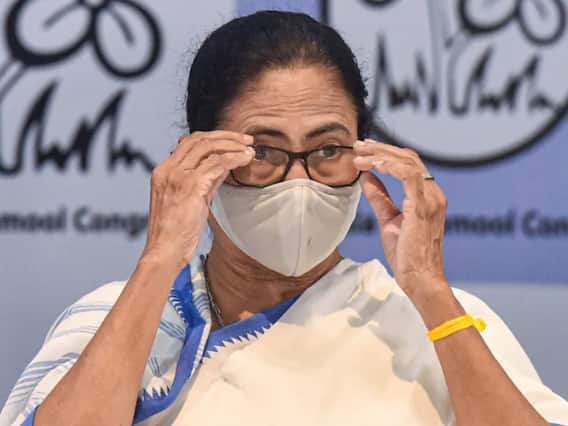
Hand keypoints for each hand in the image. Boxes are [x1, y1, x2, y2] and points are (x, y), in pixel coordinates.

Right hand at [142, 131, 254, 267]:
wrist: (164, 252)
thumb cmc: (176, 233)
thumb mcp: (190, 200)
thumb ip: (203, 182)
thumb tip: (224, 166)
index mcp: (163, 171)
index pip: (189, 142)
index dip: (213, 138)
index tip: (233, 140)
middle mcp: (168, 170)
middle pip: (199, 139)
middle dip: (226, 136)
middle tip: (246, 140)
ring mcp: (178, 176)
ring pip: (209, 147)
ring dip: (233, 146)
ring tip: (249, 150)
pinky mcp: (191, 186)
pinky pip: (217, 163)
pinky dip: (234, 158)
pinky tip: (245, 159)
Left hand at [353, 139, 448, 300]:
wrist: (419, 279)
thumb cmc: (407, 255)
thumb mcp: (389, 219)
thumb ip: (380, 197)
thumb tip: (366, 177)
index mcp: (428, 196)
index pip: (409, 164)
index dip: (387, 153)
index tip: (365, 150)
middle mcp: (434, 194)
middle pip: (409, 158)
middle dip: (381, 148)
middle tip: (358, 145)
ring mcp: (431, 199)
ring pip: (408, 162)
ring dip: (381, 155)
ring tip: (359, 154)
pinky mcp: (423, 206)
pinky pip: (407, 175)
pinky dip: (388, 166)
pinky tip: (371, 165)